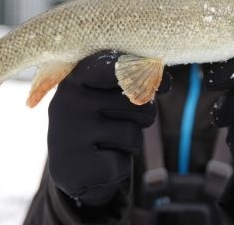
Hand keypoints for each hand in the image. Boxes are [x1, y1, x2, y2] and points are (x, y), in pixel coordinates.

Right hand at [47, 51, 169, 205]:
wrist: (70, 164)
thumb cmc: (97, 118)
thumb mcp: (107, 93)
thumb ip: (133, 81)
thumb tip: (164, 81)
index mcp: (75, 78)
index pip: (108, 66)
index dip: (138, 70)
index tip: (158, 79)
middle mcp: (68, 102)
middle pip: (137, 102)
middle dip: (145, 113)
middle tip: (127, 118)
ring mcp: (70, 135)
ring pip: (132, 134)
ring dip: (131, 141)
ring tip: (109, 140)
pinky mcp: (77, 167)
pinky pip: (121, 163)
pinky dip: (118, 165)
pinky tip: (99, 161)